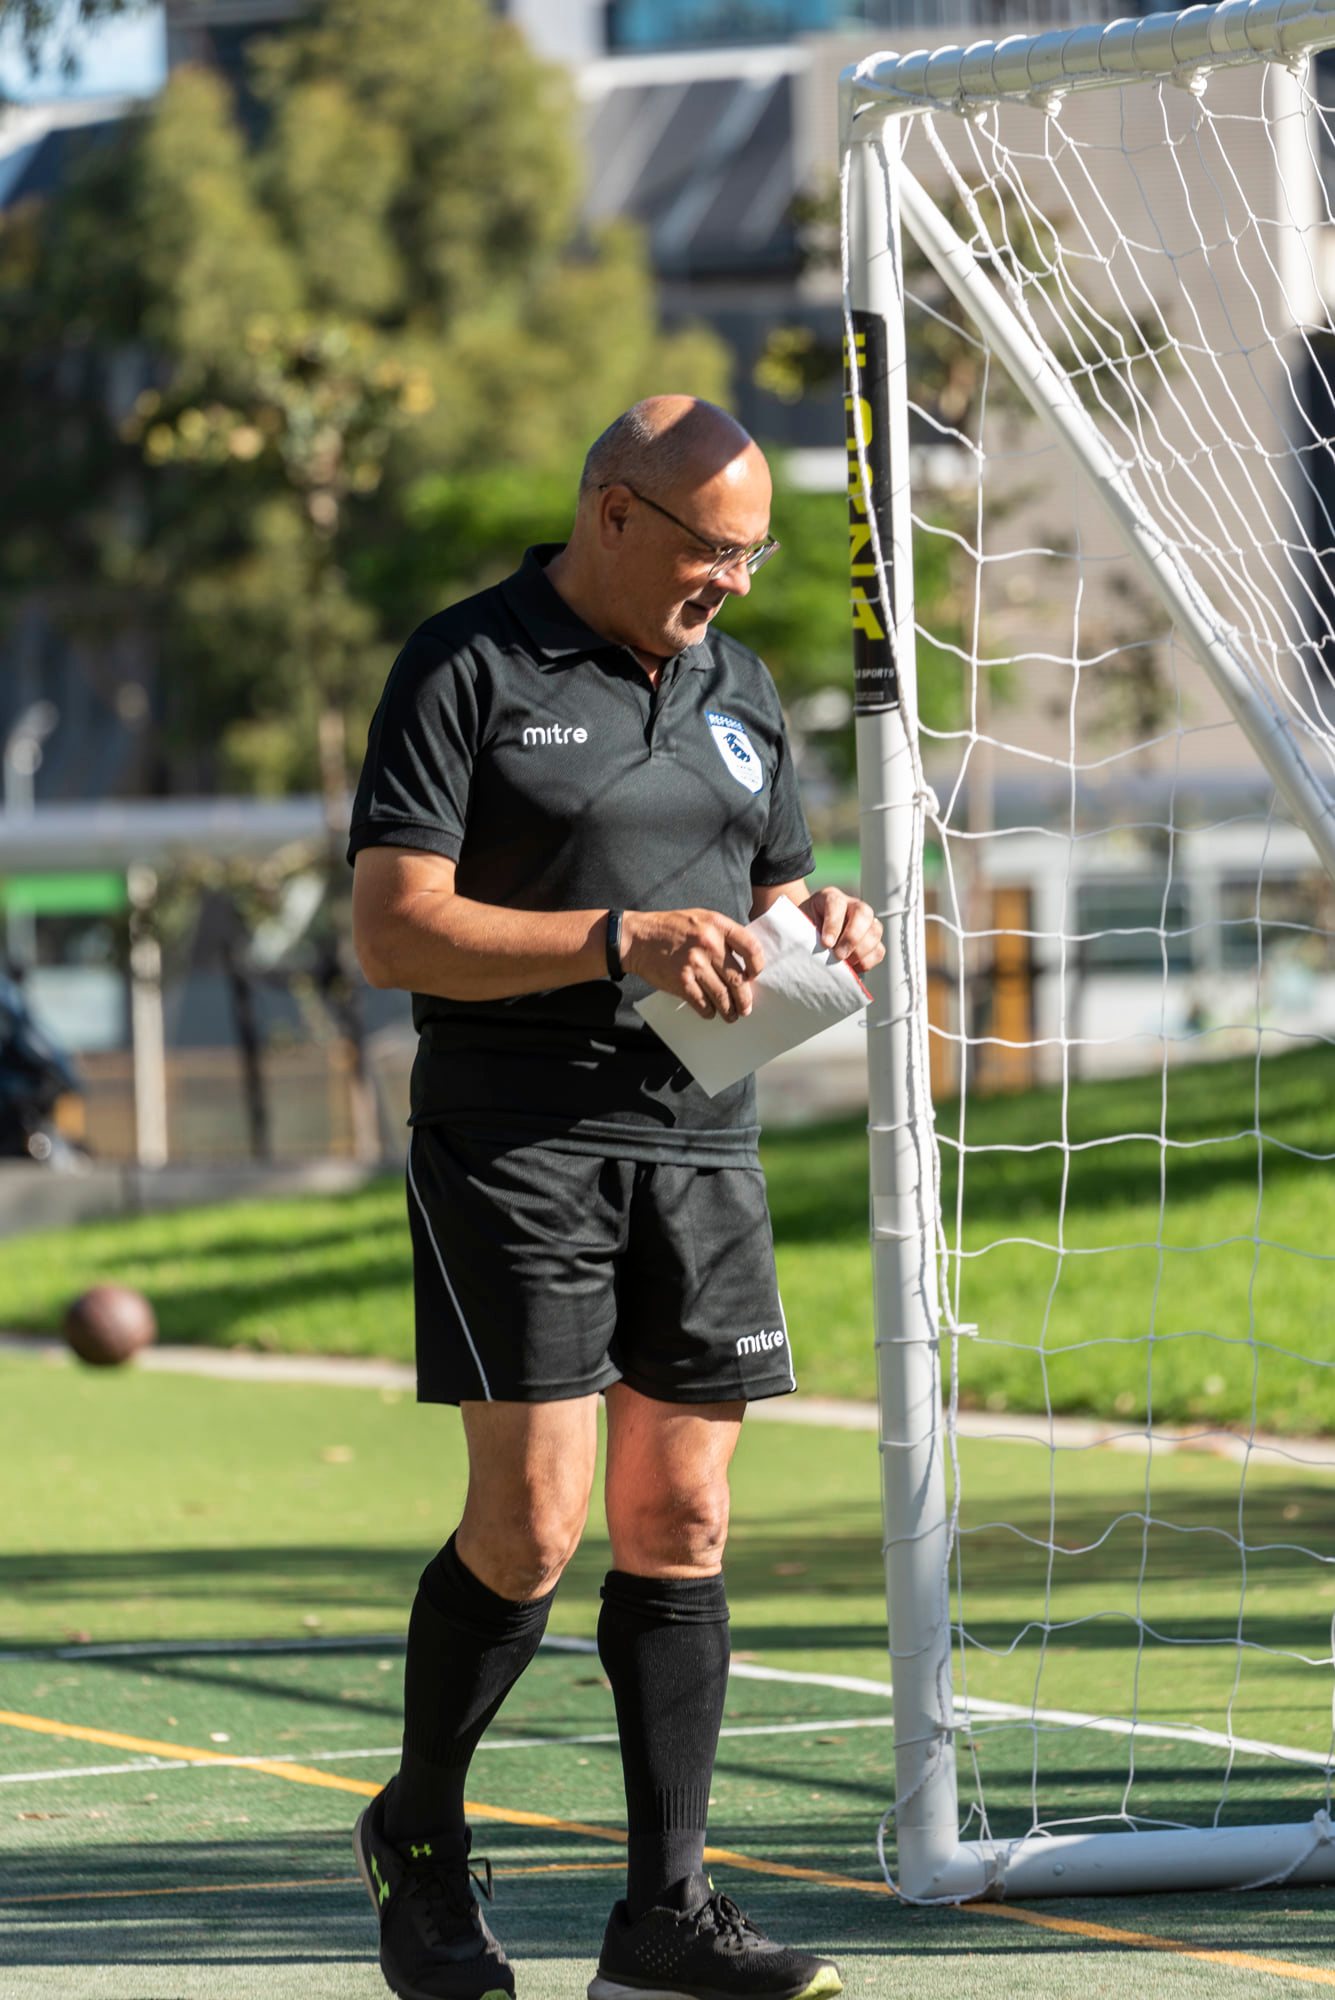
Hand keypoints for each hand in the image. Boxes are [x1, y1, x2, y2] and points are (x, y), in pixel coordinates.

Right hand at [622, 908, 764, 1021]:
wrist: (637, 938)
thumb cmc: (670, 927)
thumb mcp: (700, 918)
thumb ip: (722, 933)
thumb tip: (744, 960)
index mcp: (717, 925)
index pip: (751, 947)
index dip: (757, 966)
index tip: (754, 976)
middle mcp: (709, 944)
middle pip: (738, 979)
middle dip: (745, 998)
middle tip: (746, 1008)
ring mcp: (695, 964)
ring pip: (723, 995)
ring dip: (730, 1010)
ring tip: (731, 1015)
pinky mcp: (681, 981)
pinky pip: (703, 1003)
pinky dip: (709, 1011)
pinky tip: (710, 1012)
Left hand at [801, 888, 884, 975]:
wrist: (807, 936)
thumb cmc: (802, 930)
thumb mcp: (797, 927)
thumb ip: (802, 933)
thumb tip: (809, 951)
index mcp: (830, 897)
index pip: (836, 904)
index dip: (833, 924)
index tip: (826, 943)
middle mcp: (852, 905)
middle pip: (863, 913)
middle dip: (852, 937)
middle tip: (839, 956)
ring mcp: (866, 922)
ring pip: (875, 931)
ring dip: (861, 951)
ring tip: (845, 964)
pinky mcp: (872, 940)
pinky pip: (879, 950)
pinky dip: (868, 961)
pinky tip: (853, 967)